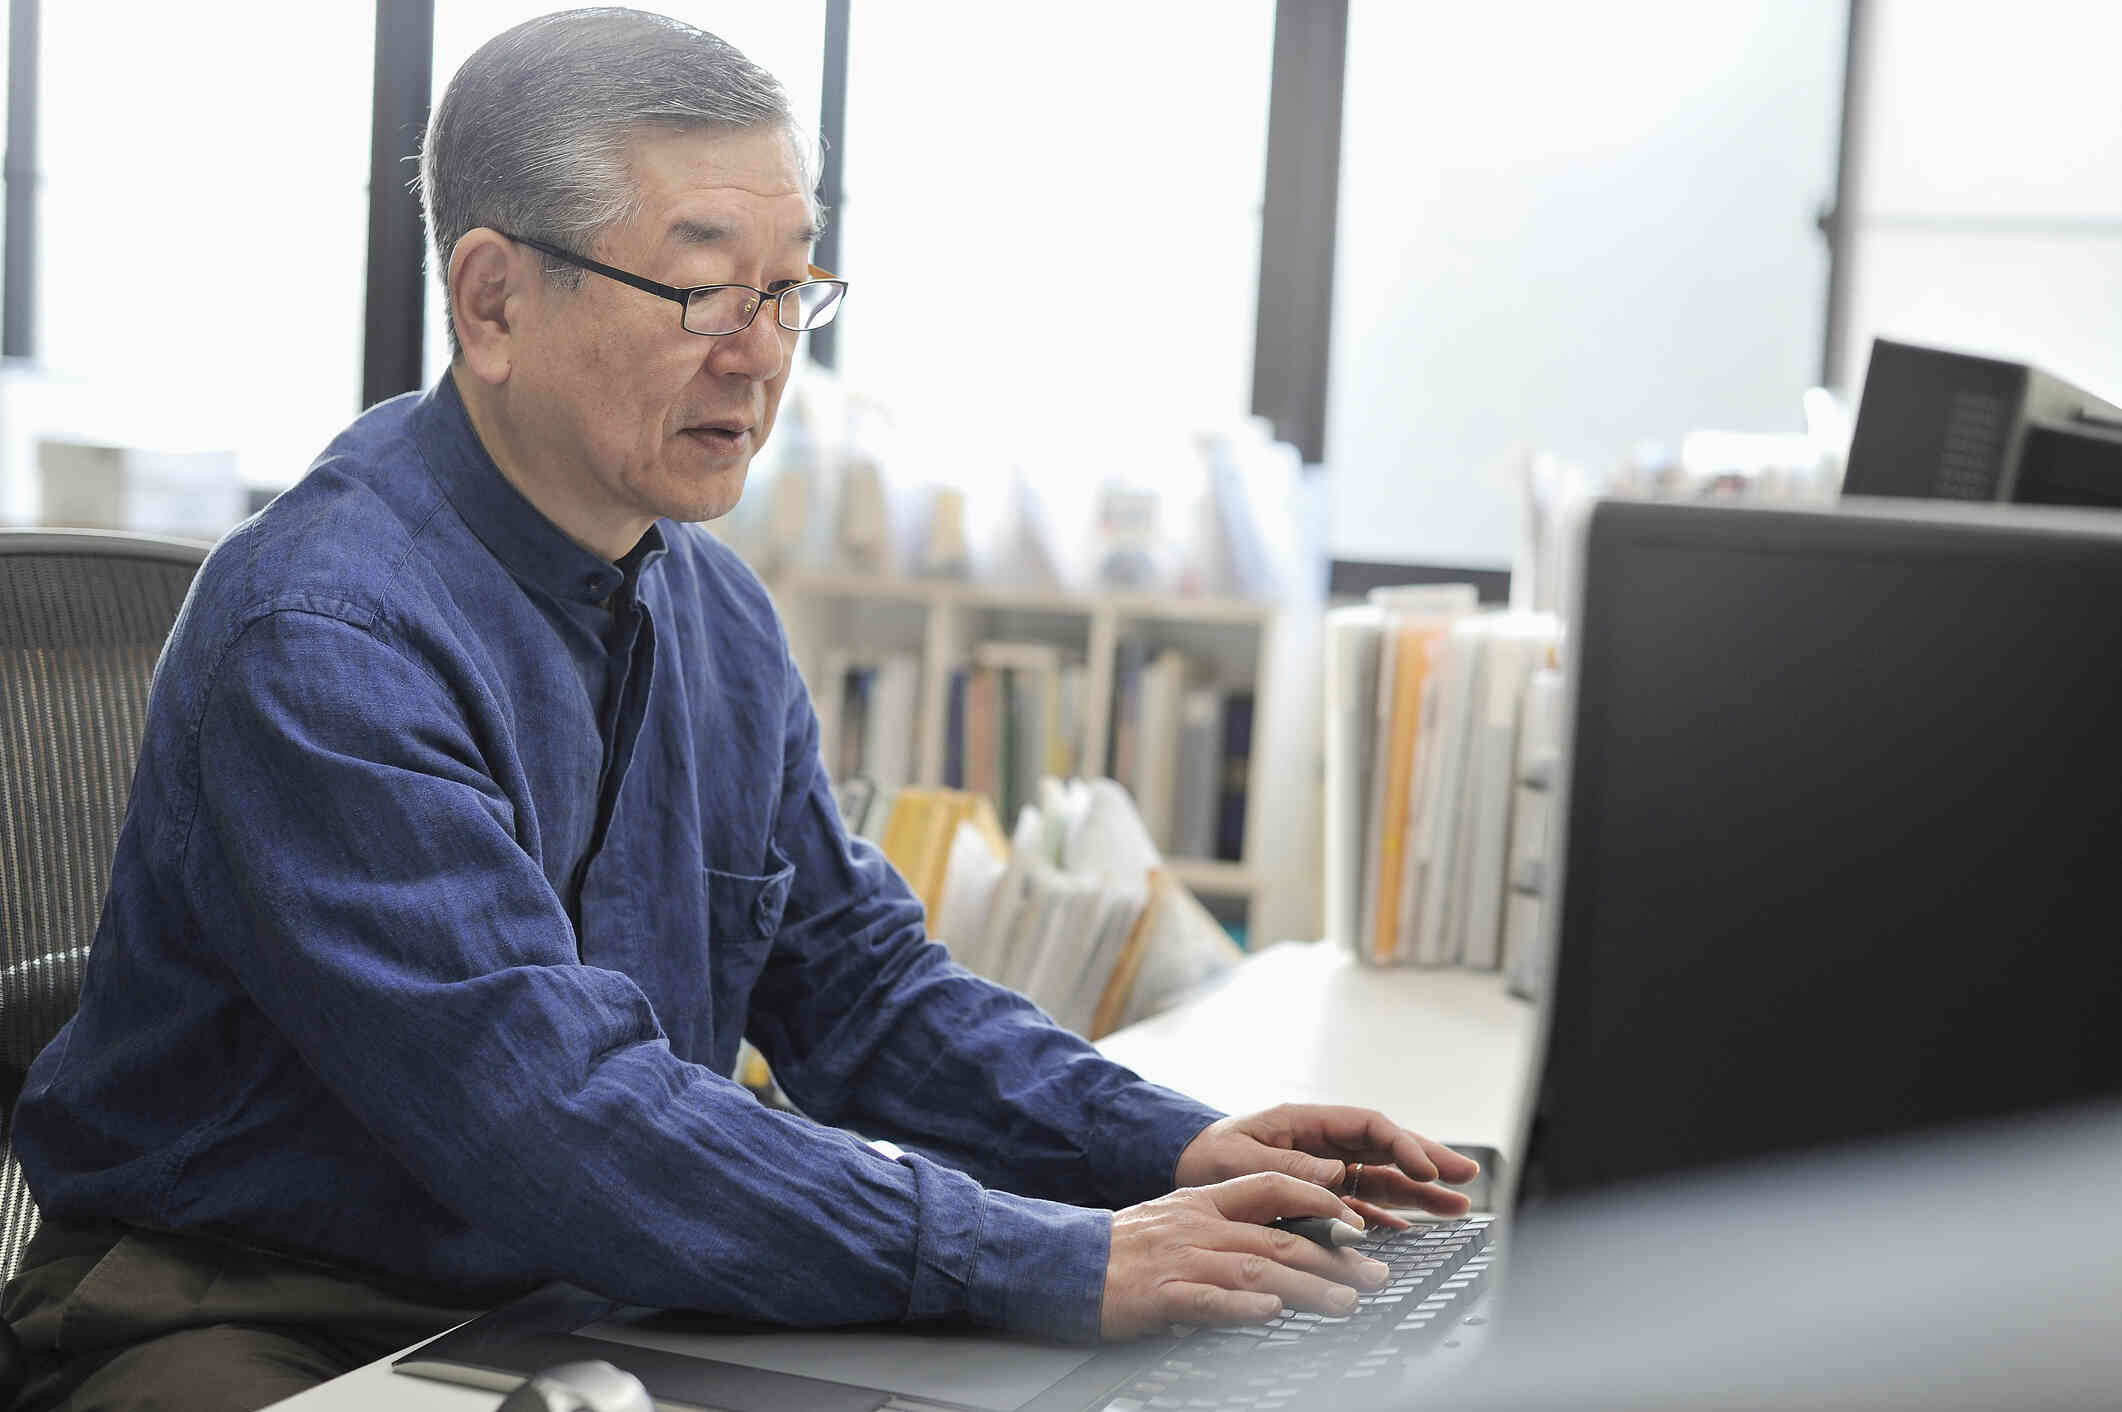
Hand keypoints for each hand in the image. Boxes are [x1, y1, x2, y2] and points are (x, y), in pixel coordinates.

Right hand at [1099, 1172, 1388, 1339]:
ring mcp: (1182, 1259)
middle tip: (1374, 1275)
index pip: (1271, 1187)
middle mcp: (1199, 1225)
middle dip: (1334, 1257)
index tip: (1357, 1221)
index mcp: (1203, 1202)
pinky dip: (1241, 1305)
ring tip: (1344, 1303)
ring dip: (1306, 1287)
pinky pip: (1207, 1300)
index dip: (1318, 1200)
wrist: (1064, 1263)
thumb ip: (1224, 1225)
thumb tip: (1280, 1244)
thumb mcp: (1176, 1221)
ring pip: (1256, 1267)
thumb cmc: (1123, 1248)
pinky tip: (1270, 1312)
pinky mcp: (1161, 1296)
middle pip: (1278, 1236)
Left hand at [1173, 1104, 1480, 1228]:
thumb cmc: (1207, 1157)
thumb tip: (1338, 1179)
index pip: (1370, 1127)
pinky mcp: (1319, 1200)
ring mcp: (1324, 1172)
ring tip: (1458, 1205)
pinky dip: (1389, 1218)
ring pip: (1383, 1179)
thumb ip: (1291, 1168)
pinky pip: (1362, 1207)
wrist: (1180, 1170)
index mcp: (1308, 1122)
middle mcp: (1323, 1145)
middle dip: (1429, 1161)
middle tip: (1468, 1176)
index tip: (1427, 1167)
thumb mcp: (1243, 1159)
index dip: (1403, 1144)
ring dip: (1420, 1192)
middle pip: (1387, 1150)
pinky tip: (1414, 1230)